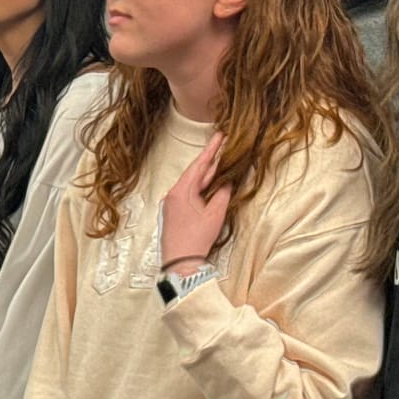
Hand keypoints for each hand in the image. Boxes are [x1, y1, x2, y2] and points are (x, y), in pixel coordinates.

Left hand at [160, 131, 229, 274]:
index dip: (211, 150)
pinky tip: (211, 183)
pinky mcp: (173, 212)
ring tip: (221, 161)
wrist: (179, 262)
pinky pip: (189, 193)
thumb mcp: (215, 214)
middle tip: (224, 145)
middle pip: (195, 173)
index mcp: (180, 191)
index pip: (198, 165)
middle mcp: (173, 194)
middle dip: (210, 160)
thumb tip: (227, 182)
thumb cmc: (196, 239)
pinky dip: (201, 187)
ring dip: (207, 174)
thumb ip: (222, 194)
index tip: (219, 136)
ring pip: (192, 184)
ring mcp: (171, 203)